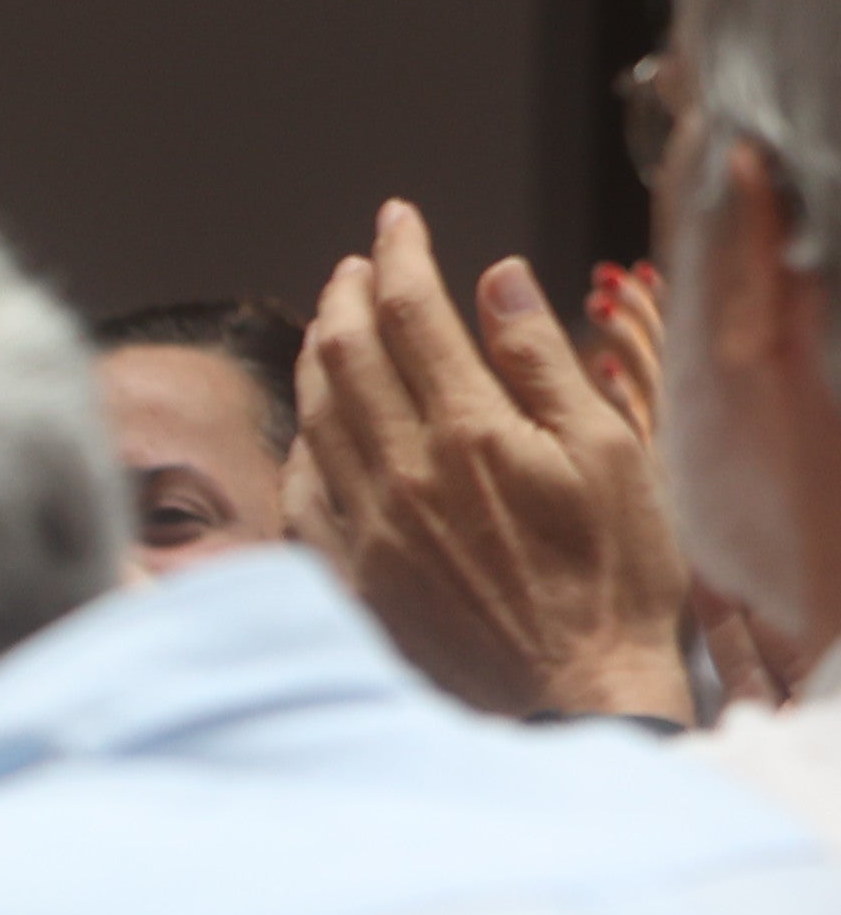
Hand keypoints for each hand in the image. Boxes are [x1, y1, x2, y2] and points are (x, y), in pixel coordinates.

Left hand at [297, 202, 692, 721]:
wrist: (569, 696)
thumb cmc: (612, 577)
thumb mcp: (606, 453)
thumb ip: (541, 360)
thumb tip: (495, 279)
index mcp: (469, 433)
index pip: (408, 313)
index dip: (397, 253)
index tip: (397, 219)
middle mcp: (400, 473)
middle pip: (344, 354)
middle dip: (348, 292)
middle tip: (360, 261)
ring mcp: (363, 527)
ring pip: (313, 414)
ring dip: (318, 353)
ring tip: (334, 319)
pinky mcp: (346, 575)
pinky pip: (301, 488)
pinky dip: (304, 438)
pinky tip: (317, 421)